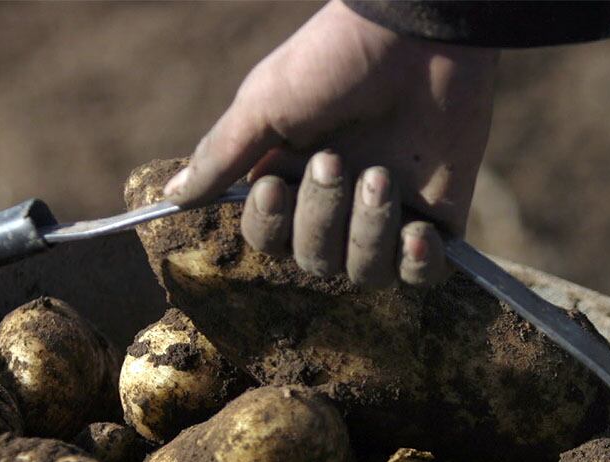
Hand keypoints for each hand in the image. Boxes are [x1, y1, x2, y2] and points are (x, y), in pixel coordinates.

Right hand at [164, 0, 498, 287]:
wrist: (421, 38)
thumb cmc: (337, 59)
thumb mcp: (268, 101)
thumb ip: (223, 155)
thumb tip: (171, 197)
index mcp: (291, 180)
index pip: (269, 239)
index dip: (271, 225)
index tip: (277, 186)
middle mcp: (338, 207)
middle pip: (315, 261)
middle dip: (323, 217)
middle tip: (338, 161)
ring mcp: (388, 216)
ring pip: (365, 272)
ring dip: (369, 230)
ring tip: (382, 177)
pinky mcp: (437, 220)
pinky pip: (422, 276)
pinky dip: (418, 263)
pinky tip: (418, 232)